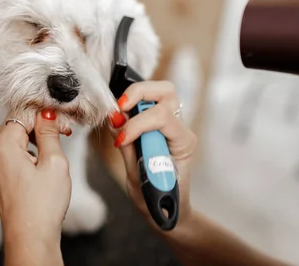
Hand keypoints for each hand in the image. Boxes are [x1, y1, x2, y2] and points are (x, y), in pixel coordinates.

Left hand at [0, 109, 70, 264]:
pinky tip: (46, 157)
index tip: (63, 119)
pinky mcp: (3, 176)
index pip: (23, 111)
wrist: (30, 238)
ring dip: (36, 134)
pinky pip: (15, 151)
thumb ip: (49, 133)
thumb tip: (47, 114)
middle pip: (17, 121)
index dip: (45, 111)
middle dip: (40, 121)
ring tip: (58, 141)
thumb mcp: (54, 162)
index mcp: (4, 144)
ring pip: (16, 136)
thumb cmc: (42, 205)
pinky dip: (30, 147)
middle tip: (63, 129)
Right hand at [109, 81, 196, 232]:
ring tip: (119, 111)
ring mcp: (172, 124)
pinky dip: (132, 103)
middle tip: (119, 107)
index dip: (137, 124)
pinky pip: (149, 103)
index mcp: (183, 143)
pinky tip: (121, 116)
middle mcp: (181, 128)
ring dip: (136, 95)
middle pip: (167, 91)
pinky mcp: (161, 124)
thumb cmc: (157, 196)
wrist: (168, 206)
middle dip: (139, 93)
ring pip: (160, 91)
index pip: (162, 117)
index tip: (119, 140)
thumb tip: (115, 122)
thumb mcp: (138, 178)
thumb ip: (128, 148)